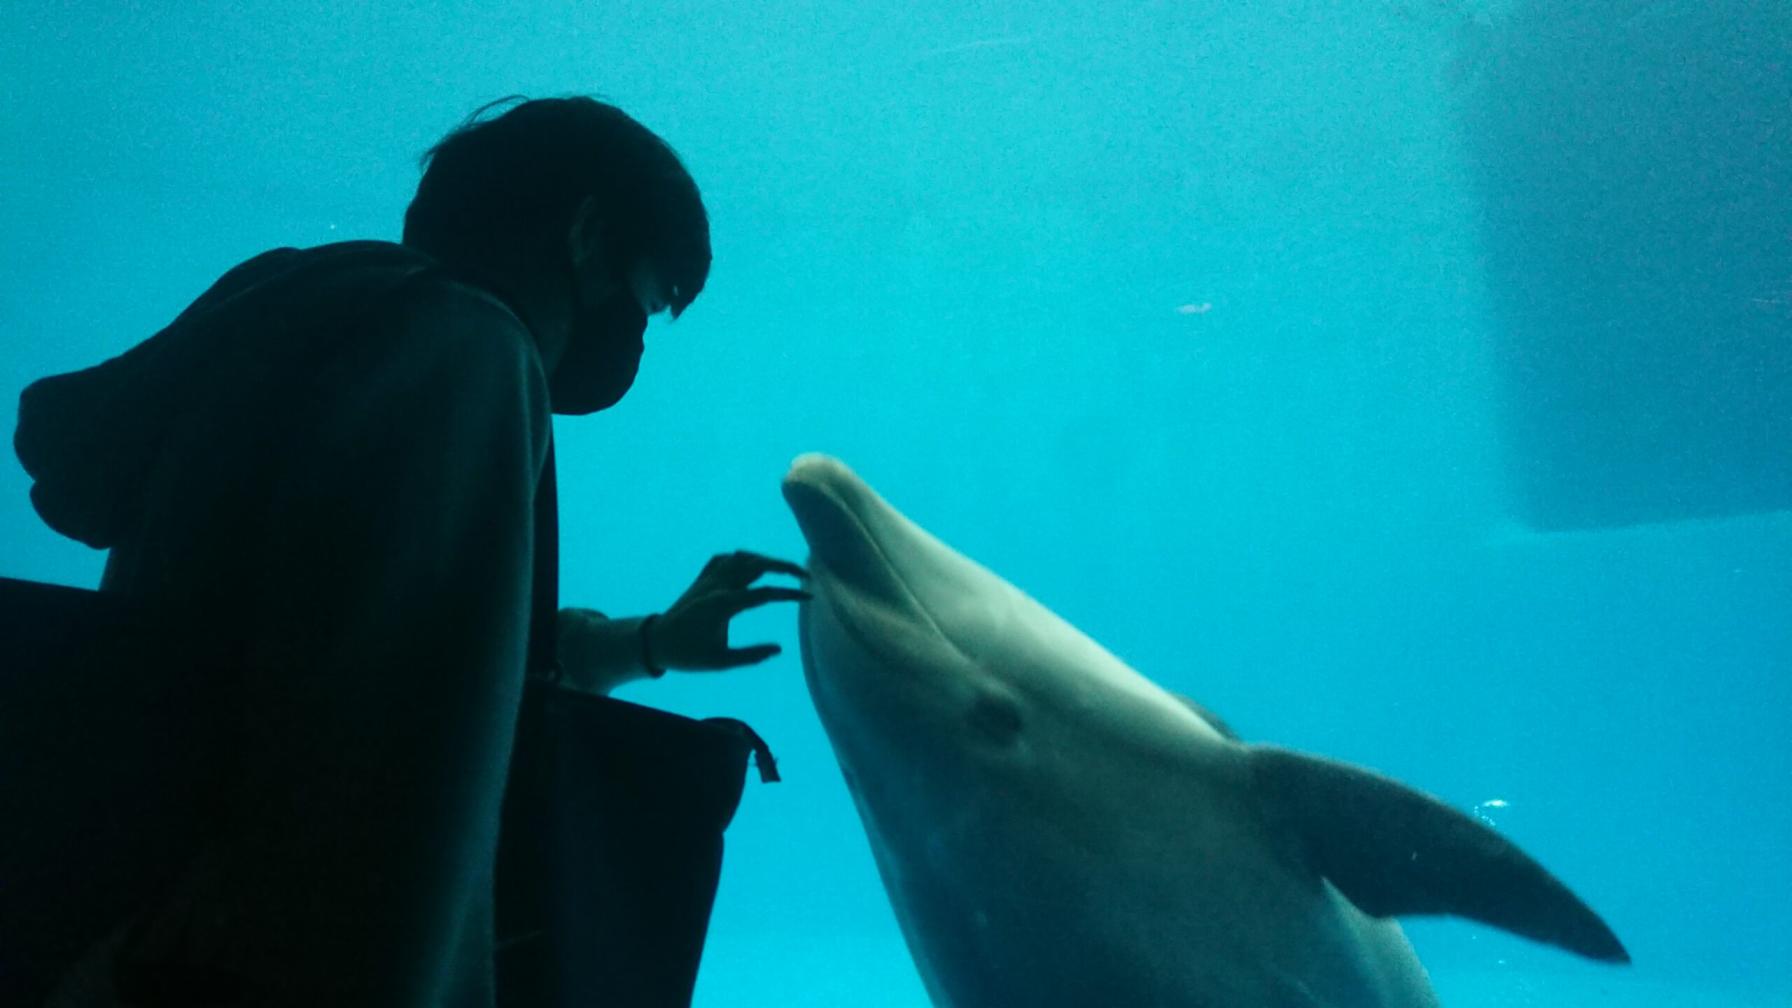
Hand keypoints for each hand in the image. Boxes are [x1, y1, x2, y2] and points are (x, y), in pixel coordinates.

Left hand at [648, 550, 809, 671]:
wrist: (655, 641)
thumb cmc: (688, 655)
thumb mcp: (720, 662)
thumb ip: (751, 655)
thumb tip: (779, 649)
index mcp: (723, 604)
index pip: (766, 592)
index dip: (790, 593)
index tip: (810, 596)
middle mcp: (717, 585)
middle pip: (756, 564)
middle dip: (783, 566)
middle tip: (805, 575)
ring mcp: (708, 578)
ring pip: (741, 557)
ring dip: (764, 560)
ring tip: (783, 571)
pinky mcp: (701, 578)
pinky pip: (723, 559)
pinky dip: (741, 559)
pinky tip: (750, 567)